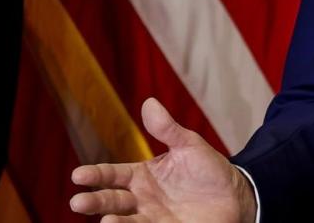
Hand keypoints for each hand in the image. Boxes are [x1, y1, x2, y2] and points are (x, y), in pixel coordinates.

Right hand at [70, 98, 256, 221]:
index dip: (95, 174)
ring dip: (114, 222)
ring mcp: (152, 218)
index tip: (78, 175)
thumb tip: (149, 102)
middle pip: (111, 201)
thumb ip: (167, 129)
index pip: (112, 175)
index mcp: (141, 175)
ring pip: (126, 221)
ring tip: (107, 221)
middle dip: (94, 202)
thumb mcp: (189, 145)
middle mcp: (141, 199)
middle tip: (78, 203)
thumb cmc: (208, 169)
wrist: (235, 194)